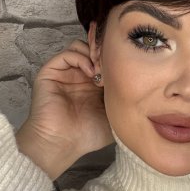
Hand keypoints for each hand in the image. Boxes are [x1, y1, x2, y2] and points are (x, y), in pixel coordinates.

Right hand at [15, 40, 112, 179]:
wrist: (62, 143)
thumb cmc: (87, 134)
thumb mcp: (115, 115)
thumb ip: (123, 98)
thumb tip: (139, 85)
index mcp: (92, 83)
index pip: (104, 59)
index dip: (115, 59)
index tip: (125, 69)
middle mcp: (77, 75)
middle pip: (92, 49)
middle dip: (105, 53)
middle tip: (114, 66)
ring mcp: (64, 73)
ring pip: (79, 47)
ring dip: (93, 54)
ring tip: (102, 70)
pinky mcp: (50, 73)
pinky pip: (66, 54)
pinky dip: (81, 58)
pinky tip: (91, 73)